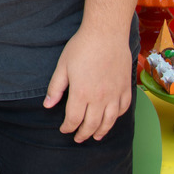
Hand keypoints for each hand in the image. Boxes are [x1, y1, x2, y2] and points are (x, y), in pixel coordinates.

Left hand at [43, 25, 132, 141]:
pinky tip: (111, 119)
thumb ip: (55, 88)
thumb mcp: (62, 66)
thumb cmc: (81, 47)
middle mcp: (99, 98)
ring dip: (101, 131)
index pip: (73, 119)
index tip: (64, 129)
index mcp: (81, 93)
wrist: (106, 34)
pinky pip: (122, 109)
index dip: (68, 127)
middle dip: (83, 134)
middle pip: (91, 124)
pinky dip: (116, 118)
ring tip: (96, 137)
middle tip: (78, 138)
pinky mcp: (126, 89)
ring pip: (109, 121)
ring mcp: (115, 94)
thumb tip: (48, 105)